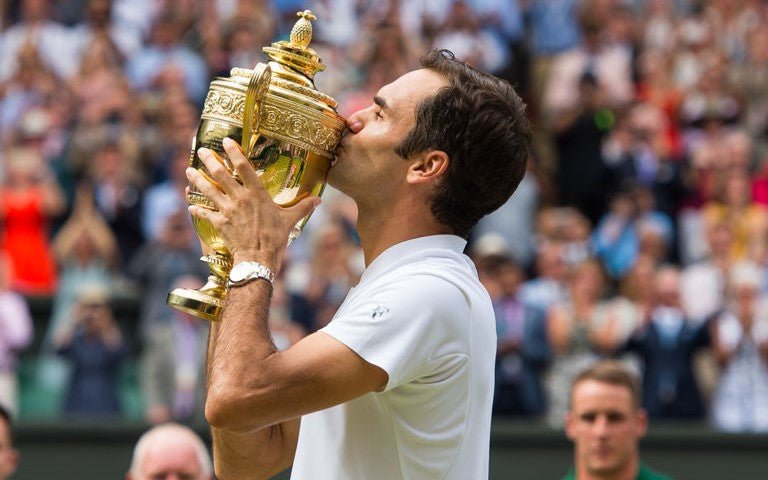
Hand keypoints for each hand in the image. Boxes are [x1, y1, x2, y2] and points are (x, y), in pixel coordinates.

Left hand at [186, 137, 320, 269]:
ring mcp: (228, 210)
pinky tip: (190, 206)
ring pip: (208, 190)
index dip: (235, 152)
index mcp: (257, 194)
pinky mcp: (220, 223)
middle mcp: (240, 198)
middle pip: (221, 174)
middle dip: (209, 161)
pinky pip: (205, 214)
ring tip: (189, 170)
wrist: (258, 257)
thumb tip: (319, 200)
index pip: (245, 167)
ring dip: (197, 180)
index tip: (226, 141)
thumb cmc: (275, 238)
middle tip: (201, 151)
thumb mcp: (290, 220)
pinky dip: (197, 209)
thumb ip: (303, 207)